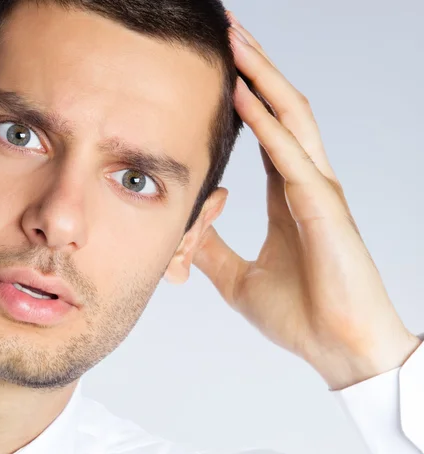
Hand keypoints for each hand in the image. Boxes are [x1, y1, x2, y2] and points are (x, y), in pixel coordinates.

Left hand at [192, 13, 420, 389]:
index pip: (266, 135)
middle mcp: (306, 185)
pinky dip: (268, 125)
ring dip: (264, 78)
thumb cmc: (300, 316)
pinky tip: (245, 97)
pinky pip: (292, 156)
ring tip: (236, 42)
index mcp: (288, 199)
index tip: (215, 75)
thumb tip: (186, 235)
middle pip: (280, 112)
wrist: (337, 348)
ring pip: (293, 119)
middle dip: (255, 70)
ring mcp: (318, 192)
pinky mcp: (324, 208)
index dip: (244, 101)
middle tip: (226, 34)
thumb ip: (214, 251)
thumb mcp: (237, 279)